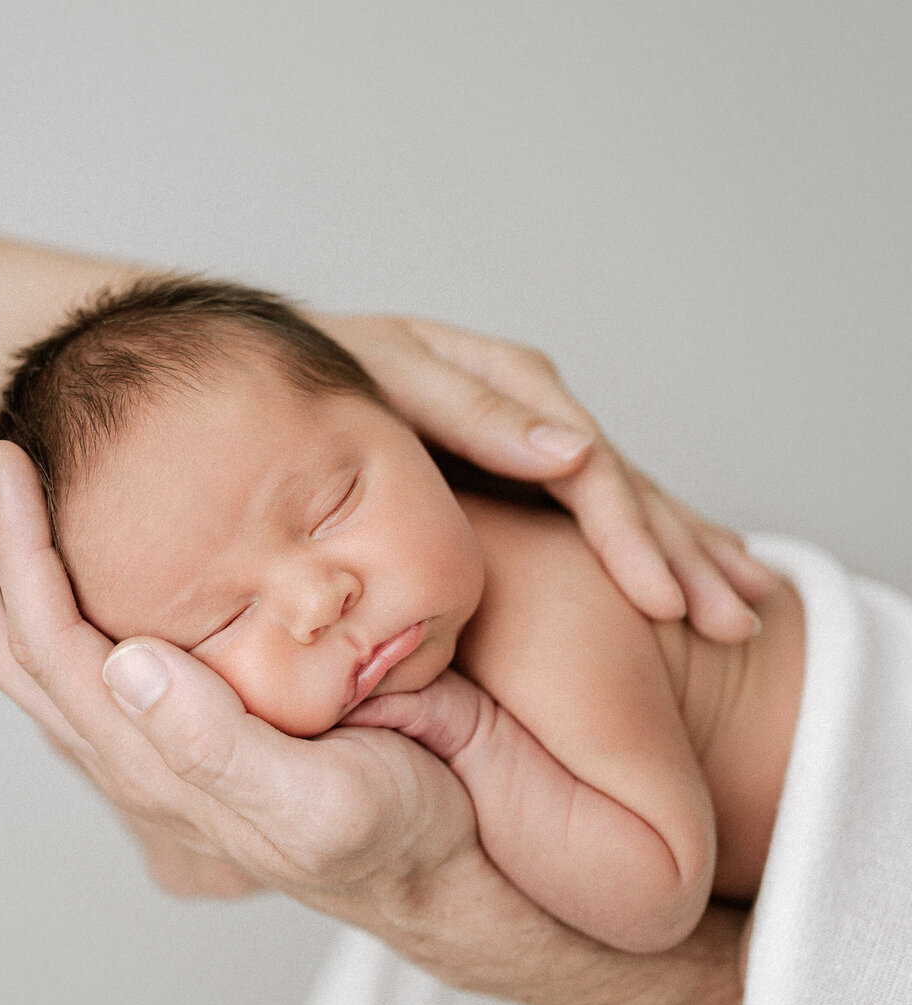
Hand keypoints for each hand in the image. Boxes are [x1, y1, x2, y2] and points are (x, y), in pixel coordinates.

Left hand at [0, 440, 477, 908]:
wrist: (438, 863)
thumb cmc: (390, 833)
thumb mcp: (316, 803)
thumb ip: (217, 745)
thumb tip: (125, 664)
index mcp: (150, 760)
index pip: (48, 639)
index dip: (15, 547)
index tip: (2, 460)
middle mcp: (130, 748)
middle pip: (9, 642)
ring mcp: (150, 736)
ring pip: (35, 648)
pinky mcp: (183, 721)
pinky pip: (82, 655)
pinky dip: (48, 593)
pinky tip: (59, 557)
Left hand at [324, 315, 772, 641]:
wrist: (264, 380)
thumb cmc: (322, 383)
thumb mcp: (391, 382)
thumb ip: (475, 412)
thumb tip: (574, 452)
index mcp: (507, 380)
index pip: (588, 469)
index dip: (629, 537)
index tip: (661, 603)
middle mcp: (533, 410)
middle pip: (624, 488)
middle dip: (681, 557)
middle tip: (732, 624)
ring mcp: (531, 442)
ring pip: (626, 503)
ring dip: (685, 557)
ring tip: (740, 614)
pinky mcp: (516, 473)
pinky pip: (598, 515)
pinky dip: (651, 548)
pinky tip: (693, 582)